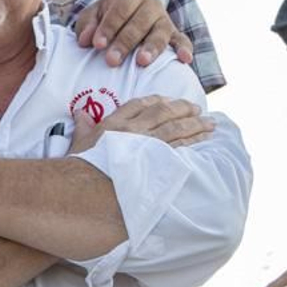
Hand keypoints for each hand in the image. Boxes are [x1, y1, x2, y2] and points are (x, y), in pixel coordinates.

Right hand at [67, 95, 214, 154]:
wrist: (87, 187)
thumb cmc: (81, 167)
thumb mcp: (78, 143)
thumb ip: (82, 126)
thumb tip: (80, 113)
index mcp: (114, 123)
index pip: (138, 104)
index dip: (156, 100)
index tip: (167, 100)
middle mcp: (133, 129)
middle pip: (162, 111)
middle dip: (182, 108)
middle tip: (195, 108)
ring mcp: (146, 143)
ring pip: (176, 126)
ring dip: (195, 123)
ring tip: (209, 122)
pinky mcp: (157, 159)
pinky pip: (181, 144)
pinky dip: (195, 139)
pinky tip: (205, 137)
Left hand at [75, 0, 193, 68]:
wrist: (126, 21)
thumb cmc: (106, 21)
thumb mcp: (93, 17)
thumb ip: (87, 25)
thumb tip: (85, 40)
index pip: (120, 10)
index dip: (108, 27)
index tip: (97, 44)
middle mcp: (151, 5)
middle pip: (140, 22)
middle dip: (125, 42)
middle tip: (112, 60)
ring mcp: (165, 20)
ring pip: (161, 32)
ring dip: (151, 47)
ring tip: (141, 61)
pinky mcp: (174, 35)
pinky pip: (182, 40)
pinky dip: (184, 49)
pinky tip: (185, 59)